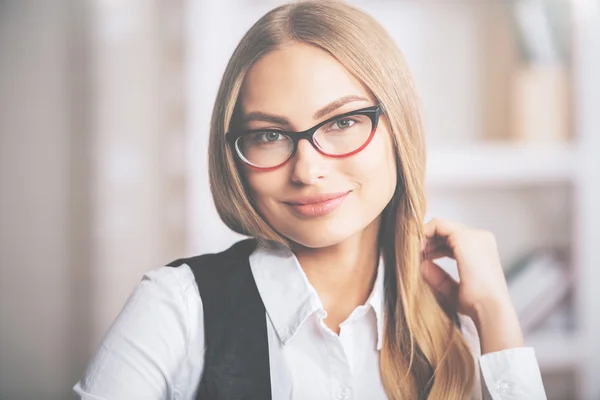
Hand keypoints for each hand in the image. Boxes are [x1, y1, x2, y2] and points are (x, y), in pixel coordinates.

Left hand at [420, 218, 523, 353]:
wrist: (490, 309)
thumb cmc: (476, 304)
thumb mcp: (452, 289)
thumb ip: (438, 276)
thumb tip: (422, 265)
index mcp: (482, 249)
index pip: (453, 239)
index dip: (434, 246)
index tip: (422, 257)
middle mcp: (480, 238)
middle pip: (446, 231)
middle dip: (428, 241)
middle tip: (415, 254)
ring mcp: (473, 235)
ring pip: (440, 226)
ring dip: (425, 237)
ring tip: (415, 253)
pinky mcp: (464, 237)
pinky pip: (437, 225)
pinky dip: (424, 233)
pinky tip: (417, 248)